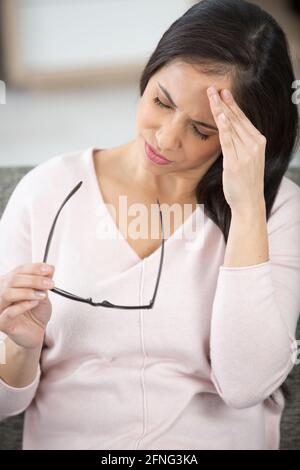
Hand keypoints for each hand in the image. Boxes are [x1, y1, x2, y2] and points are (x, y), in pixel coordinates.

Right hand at [0, 263, 54, 349]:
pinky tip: (34, 303)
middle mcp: (2, 293)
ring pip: (8, 293)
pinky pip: (9, 312)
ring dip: (28, 291)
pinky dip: (23, 305)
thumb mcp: (43, 294)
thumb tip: (49, 268)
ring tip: (42, 295)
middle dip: (34, 279)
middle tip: (49, 283)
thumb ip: (44, 282)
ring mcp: (0, 308)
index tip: (48, 269)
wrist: (36, 332)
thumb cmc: (36, 313)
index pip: (19, 271)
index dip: (34, 268)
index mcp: (10, 284)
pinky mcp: (2, 322)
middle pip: (13, 280)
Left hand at [207, 86, 266, 213]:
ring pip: (231, 127)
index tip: (223, 93)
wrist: (249, 202)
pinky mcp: (236, 162)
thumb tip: (227, 131)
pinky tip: (219, 116)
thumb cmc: (245, 182)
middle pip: (237, 119)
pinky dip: (224, 128)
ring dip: (220, 110)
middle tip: (214, 88)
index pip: (243, 119)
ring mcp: (246, 153)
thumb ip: (239, 144)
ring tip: (211, 97)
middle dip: (224, 103)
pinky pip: (229, 141)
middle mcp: (254, 145)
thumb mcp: (246, 159)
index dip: (232, 105)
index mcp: (258, 142)